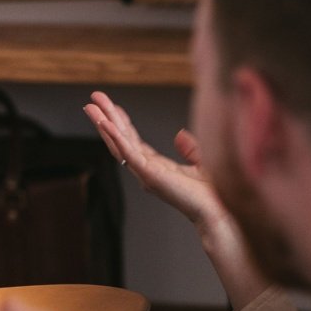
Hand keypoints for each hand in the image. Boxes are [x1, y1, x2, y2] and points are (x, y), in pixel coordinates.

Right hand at [84, 91, 221, 230]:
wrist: (219, 212)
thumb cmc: (212, 194)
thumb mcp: (201, 163)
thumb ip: (190, 148)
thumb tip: (179, 134)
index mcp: (157, 166)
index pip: (133, 141)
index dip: (122, 122)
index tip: (113, 108)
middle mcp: (146, 169)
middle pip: (120, 139)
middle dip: (106, 117)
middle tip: (94, 99)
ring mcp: (145, 172)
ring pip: (118, 144)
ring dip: (103, 123)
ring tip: (91, 107)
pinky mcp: (148, 174)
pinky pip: (127, 153)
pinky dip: (115, 137)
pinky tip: (105, 123)